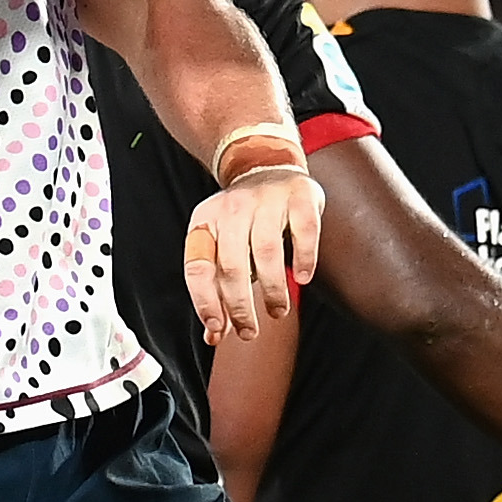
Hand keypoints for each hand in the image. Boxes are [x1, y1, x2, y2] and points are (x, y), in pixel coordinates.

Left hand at [183, 166, 323, 342]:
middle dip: (241, 306)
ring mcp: (266, 199)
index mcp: (205, 222)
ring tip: (277, 311)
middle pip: (232, 265)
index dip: (206, 302)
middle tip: (250, 332)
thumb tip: (214, 335)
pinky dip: (304, 258)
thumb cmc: (241, 218)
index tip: (217, 329)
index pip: (198, 268)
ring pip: (267, 252)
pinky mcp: (299, 196)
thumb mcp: (220, 245)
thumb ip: (216, 288)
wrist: (266, 166)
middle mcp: (232, 209)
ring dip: (273, 290)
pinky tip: (302, 278)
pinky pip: (304, 231)